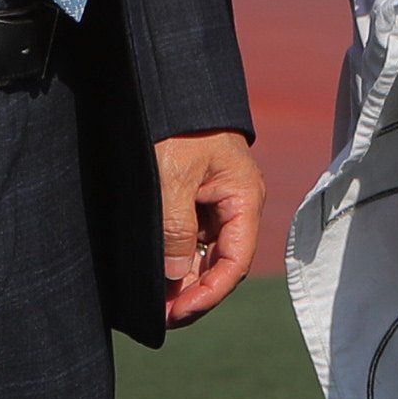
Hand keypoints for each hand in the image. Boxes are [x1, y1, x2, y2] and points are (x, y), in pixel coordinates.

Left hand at [154, 132, 266, 324]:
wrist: (166, 83)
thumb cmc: (175, 124)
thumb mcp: (173, 177)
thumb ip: (175, 229)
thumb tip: (174, 276)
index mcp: (243, 198)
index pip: (234, 262)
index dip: (208, 293)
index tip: (176, 312)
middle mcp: (235, 203)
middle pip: (221, 263)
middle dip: (193, 291)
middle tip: (160, 315)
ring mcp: (215, 200)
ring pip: (204, 252)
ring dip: (181, 279)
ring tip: (154, 302)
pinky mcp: (195, 196)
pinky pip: (190, 236)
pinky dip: (174, 258)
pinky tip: (156, 273)